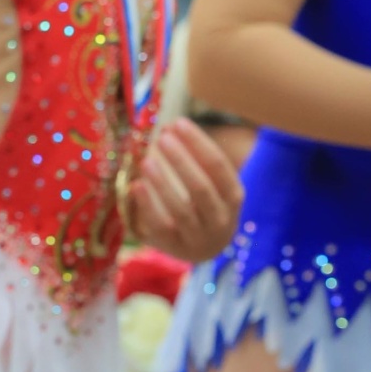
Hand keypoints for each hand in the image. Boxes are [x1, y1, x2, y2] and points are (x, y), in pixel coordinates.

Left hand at [128, 119, 243, 262]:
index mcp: (233, 196)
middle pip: (201, 187)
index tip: (178, 123)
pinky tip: (136, 185)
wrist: (207, 248)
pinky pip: (160, 226)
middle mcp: (220, 219)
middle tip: (162, 138)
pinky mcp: (176, 248)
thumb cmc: (207, 205)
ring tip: (145, 161)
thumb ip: (198, 160)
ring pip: (180, 210)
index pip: (217, 165)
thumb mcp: (216, 184)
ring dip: (162, 183)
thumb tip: (169, 128)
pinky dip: (148, 206)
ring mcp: (198, 237)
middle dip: (181, 160)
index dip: (197, 142)